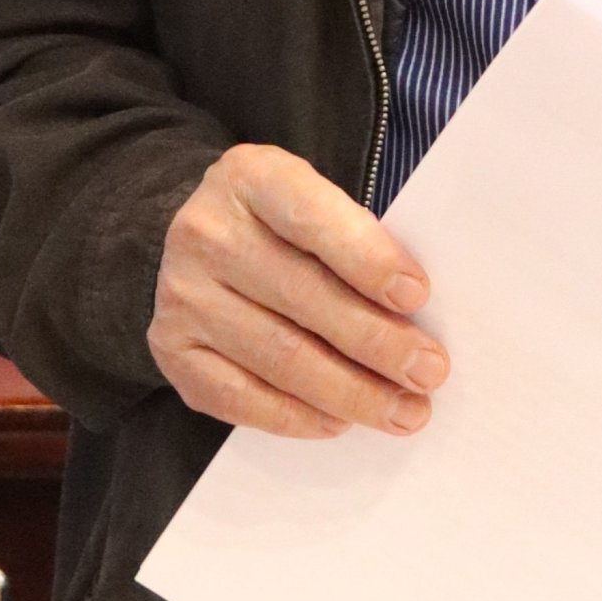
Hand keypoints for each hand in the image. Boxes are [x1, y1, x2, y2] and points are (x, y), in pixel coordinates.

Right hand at [151, 143, 445, 440]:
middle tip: (429, 372)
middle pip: (302, 296)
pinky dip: (298, 417)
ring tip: (404, 411)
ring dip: (351, 392)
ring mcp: (182, 295)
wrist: (204, 241)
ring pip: (279, 356)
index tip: (417, 296)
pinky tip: (340, 422)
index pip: (312, 219)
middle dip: (376, 342)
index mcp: (250, 178)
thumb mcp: (316, 202)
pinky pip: (241, 397)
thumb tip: (414, 319)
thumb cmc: (286, 227)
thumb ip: (357, 243)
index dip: (367, 259)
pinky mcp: (172, 351)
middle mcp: (205, 233)